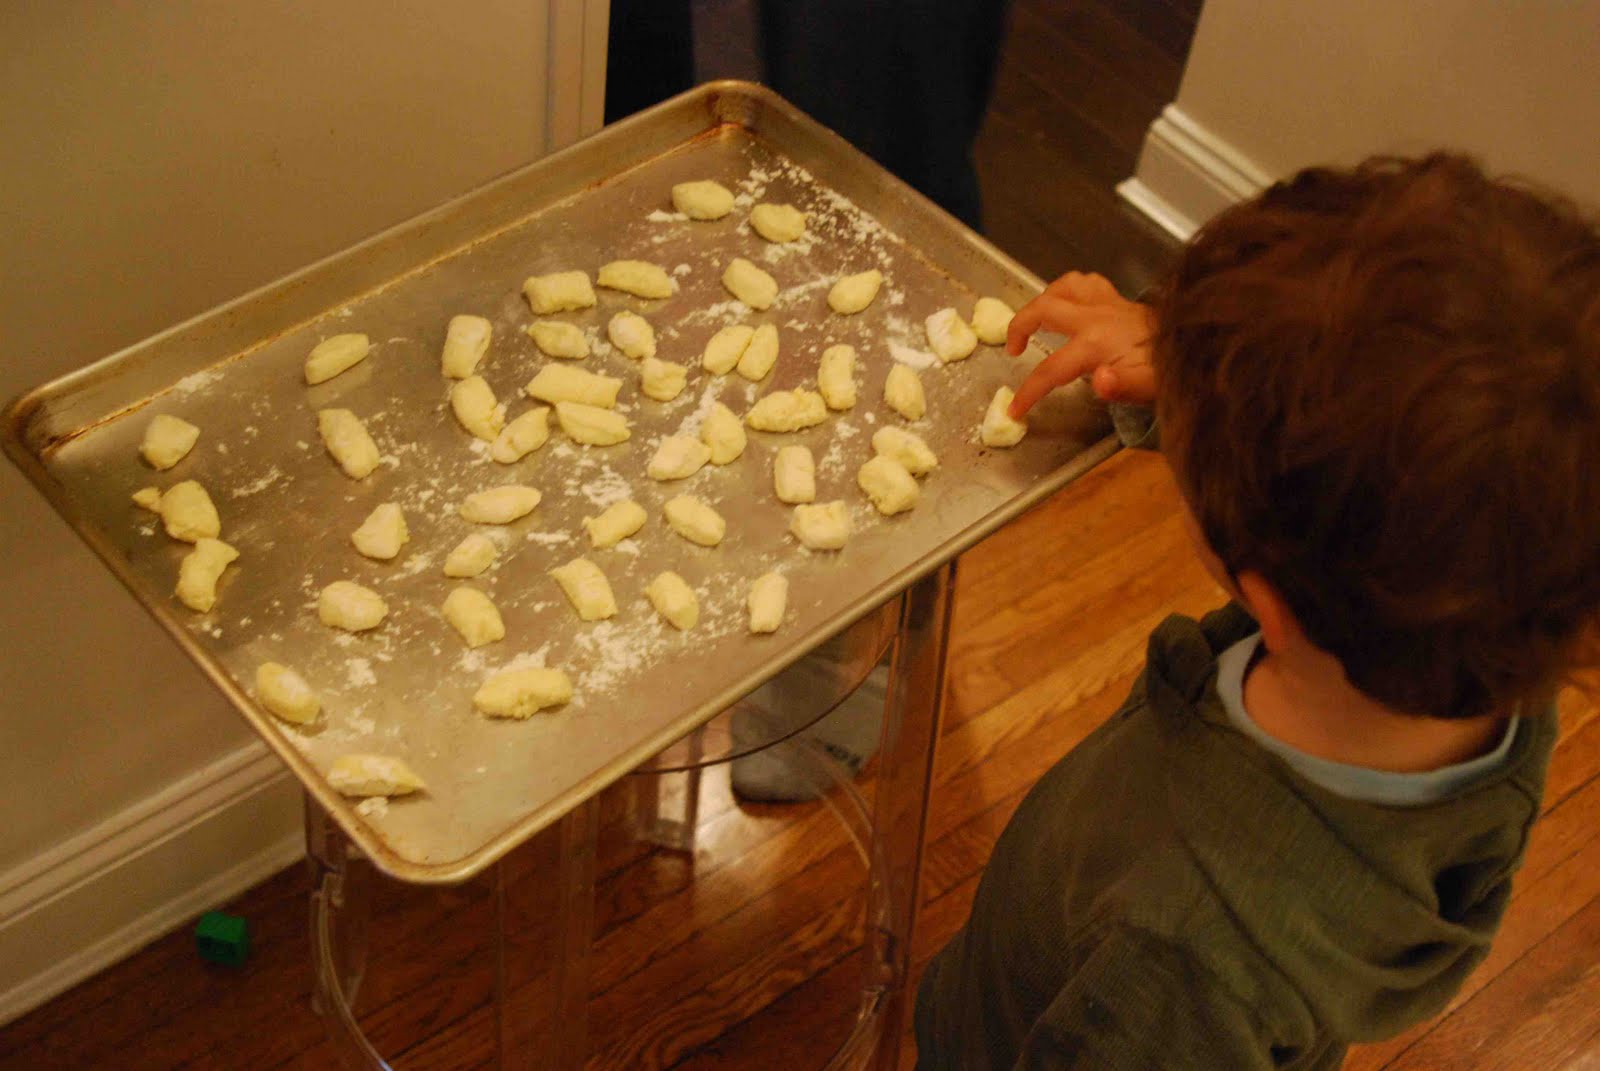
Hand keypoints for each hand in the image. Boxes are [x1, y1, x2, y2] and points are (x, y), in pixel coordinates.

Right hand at [1005, 272, 1157, 417]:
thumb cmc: (1167, 373)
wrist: (1198, 348)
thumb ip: (1120, 386)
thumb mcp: (1147, 388)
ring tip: (1033, 321)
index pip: (1050, 370)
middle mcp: (1095, 317)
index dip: (1028, 391)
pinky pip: (1085, 282)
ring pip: (1062, 287)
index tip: (1015, 409)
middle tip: (1013, 350)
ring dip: (1041, 301)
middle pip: (1043, 310)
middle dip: (1019, 327)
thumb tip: (1100, 380)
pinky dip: (1070, 289)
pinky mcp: (1117, 299)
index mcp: (1096, 344)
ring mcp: (1106, 304)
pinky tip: (1067, 303)